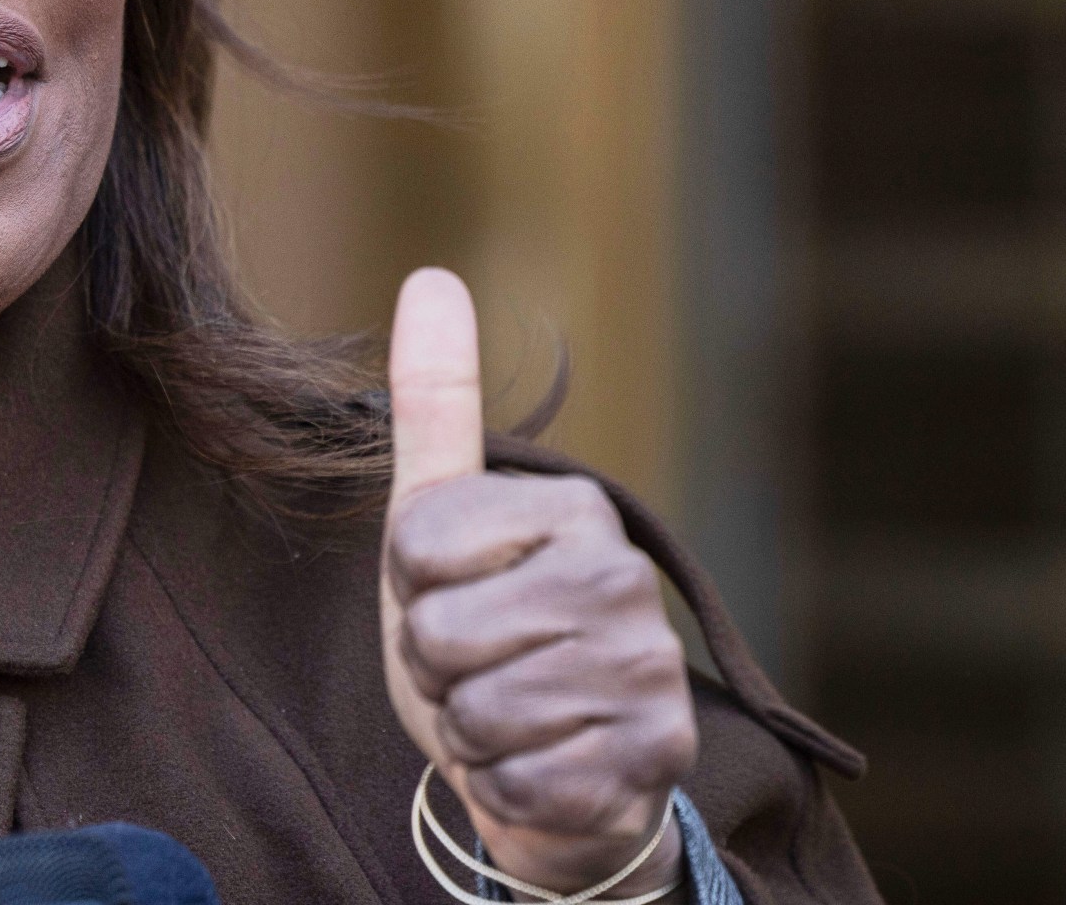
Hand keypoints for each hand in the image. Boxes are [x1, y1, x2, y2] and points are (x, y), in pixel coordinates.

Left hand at [380, 269, 696, 895]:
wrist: (550, 771)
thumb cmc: (484, 637)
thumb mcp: (434, 525)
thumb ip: (433, 406)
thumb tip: (432, 277)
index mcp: (574, 507)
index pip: (413, 544)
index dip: (409, 589)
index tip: (452, 594)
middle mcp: (626, 577)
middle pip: (441, 635)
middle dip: (437, 669)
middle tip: (480, 667)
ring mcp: (651, 670)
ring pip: (479, 713)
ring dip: (471, 732)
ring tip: (511, 716)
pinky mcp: (656, 759)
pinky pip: (519, 782)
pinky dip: (508, 789)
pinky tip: (544, 767)